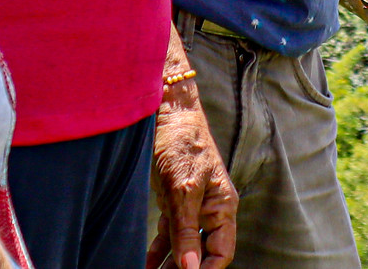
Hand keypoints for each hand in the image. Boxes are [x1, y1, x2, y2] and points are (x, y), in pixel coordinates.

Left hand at [148, 83, 236, 268]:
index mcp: (222, 207)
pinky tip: (146, 264)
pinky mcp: (173, 202)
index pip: (220, 252)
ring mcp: (191, 207)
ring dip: (168, 264)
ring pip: (182, 247)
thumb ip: (186, 230)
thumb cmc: (183, 144)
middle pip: (201, 253)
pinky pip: (168, 235)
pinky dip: (157, 251)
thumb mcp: (184, 190)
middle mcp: (209, 210)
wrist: (167, 113)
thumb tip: (190, 268)